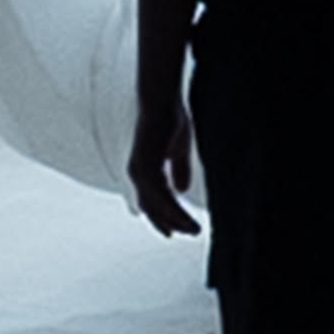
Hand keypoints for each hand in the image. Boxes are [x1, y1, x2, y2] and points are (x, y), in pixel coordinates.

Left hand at [128, 94, 200, 237]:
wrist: (161, 101)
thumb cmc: (169, 119)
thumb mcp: (177, 150)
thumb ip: (178, 169)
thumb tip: (181, 190)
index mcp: (143, 169)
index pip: (150, 200)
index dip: (161, 216)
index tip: (174, 232)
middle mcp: (137, 174)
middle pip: (152, 208)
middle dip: (169, 223)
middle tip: (189, 233)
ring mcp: (140, 172)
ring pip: (158, 206)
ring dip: (177, 220)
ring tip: (195, 230)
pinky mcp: (147, 168)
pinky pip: (162, 197)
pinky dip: (175, 210)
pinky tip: (188, 218)